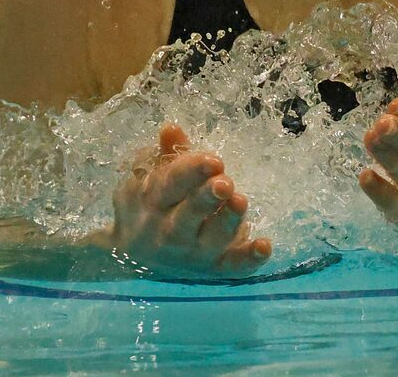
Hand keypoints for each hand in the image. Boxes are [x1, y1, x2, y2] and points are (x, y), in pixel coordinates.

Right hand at [94, 124, 271, 276]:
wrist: (133, 258)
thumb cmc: (149, 205)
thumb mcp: (148, 179)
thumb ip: (165, 155)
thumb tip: (172, 129)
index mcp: (152, 202)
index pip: (169, 185)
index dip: (190, 172)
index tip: (213, 160)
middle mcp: (170, 231)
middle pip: (188, 216)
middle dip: (206, 198)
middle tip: (225, 182)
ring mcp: (193, 253)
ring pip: (211, 239)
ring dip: (228, 221)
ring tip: (240, 201)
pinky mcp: (214, 268)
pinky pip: (233, 267)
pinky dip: (249, 259)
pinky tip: (265, 245)